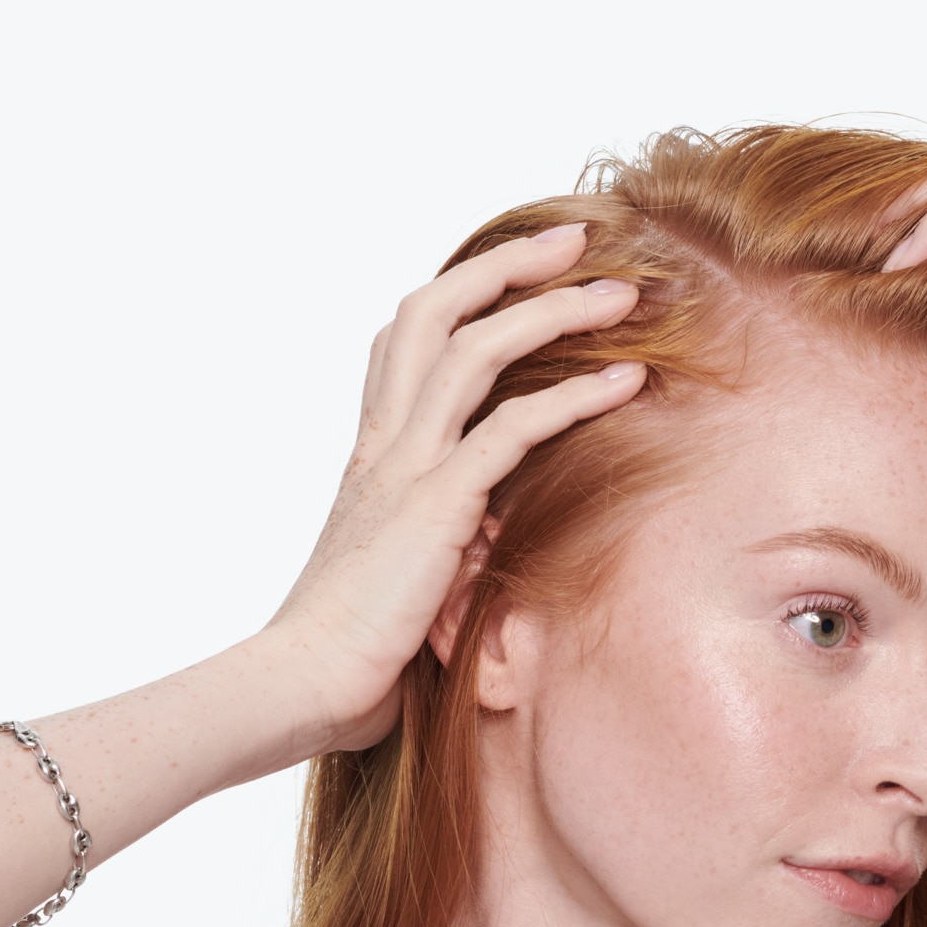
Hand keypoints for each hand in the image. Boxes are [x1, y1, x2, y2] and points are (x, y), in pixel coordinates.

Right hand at [265, 224, 643, 753]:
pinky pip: (513, 428)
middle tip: (576, 239)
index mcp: (371, 456)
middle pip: (438, 311)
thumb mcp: (401, 579)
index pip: (406, 339)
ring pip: (478, 349)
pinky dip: (575, 396)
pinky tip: (627, 381)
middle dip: (509, 264)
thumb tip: (485, 545)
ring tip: (623, 293)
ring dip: (556, 311)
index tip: (522, 268)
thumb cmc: (347, 655)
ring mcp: (406, 468)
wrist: (299, 686)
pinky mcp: (436, 504)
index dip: (461, 290)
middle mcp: (384, 444)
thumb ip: (440, 544)